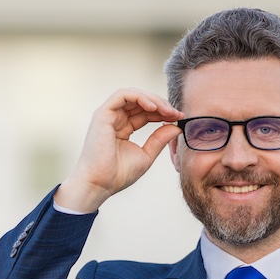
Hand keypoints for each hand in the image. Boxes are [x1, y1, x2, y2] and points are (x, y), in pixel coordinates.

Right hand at [55, 88, 183, 212]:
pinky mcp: (102, 114)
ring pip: (133, 95)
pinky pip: (122, 95)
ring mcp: (108, 115)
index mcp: (123, 127)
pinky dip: (139, 97)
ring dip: (153, 99)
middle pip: (140, 101)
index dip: (163, 112)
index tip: (179, 118)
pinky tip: (153, 107)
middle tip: (176, 113)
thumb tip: (177, 127)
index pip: (146, 113)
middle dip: (161, 104)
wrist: (100, 184)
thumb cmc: (119, 174)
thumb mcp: (146, 155)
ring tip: (167, 110)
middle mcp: (115, 118)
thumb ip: (160, 140)